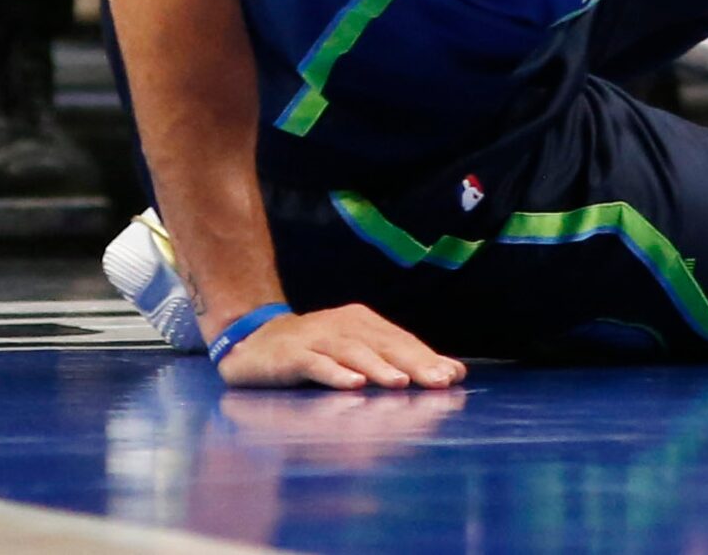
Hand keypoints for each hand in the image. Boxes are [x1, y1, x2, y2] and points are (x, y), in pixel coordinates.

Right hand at [215, 302, 467, 390]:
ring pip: (352, 352)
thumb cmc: (316, 351)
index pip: (400, 340)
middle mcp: (342, 325)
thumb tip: (454, 371)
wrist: (253, 342)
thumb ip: (399, 360)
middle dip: (412, 363)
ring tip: (400, 383)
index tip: (453, 377)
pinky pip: (316, 364)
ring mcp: (316, 338)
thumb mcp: (358, 352)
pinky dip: (335, 374)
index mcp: (362, 322)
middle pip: (382, 344)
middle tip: (439, 381)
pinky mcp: (292, 355)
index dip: (427, 357)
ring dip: (378, 367)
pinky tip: (353, 386)